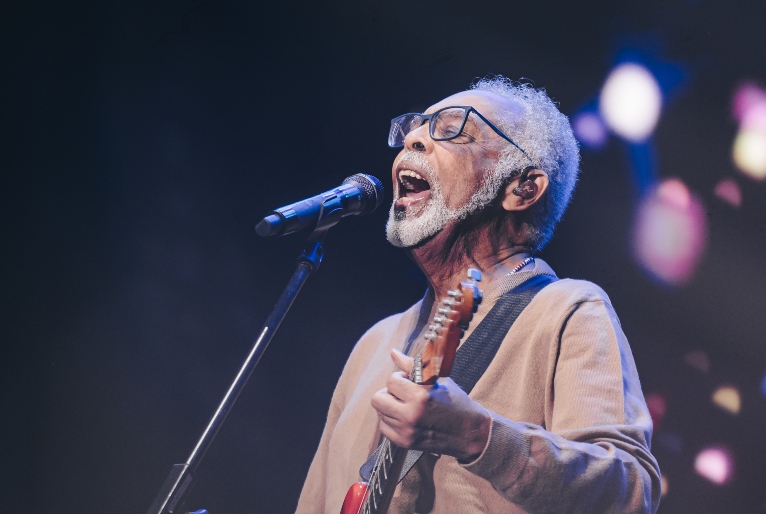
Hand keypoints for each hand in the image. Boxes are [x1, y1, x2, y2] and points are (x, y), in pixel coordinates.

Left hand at [370, 349, 490, 462]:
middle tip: (402, 393)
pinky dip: (391, 421)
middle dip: (389, 393)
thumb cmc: (455, 402)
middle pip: (378, 399)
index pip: (391, 381)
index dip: (399, 378)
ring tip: (406, 406)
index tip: (409, 381)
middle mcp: (410, 415)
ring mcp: (406, 431)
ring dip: (390, 407)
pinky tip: (405, 418)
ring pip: (380, 413)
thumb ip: (411, 366)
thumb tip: (393, 352)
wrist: (468, 432)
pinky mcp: (405, 443)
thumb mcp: (437, 380)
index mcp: (420, 397)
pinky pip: (384, 428)